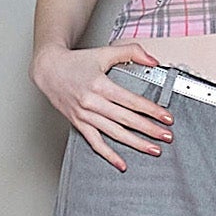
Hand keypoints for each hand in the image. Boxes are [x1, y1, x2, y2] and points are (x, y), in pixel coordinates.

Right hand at [31, 44, 173, 169]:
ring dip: (136, 143)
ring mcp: (85, 115)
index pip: (131, 101)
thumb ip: (131, 52)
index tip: (166, 118)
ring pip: (114, 133)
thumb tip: (153, 60)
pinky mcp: (78, 123)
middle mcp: (92, 102)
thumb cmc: (75, 62)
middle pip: (126, 119)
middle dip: (149, 129)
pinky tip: (122, 164)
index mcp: (100, 85)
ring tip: (154, 149)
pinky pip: (95, 142)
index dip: (151, 110)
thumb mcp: (104, 52)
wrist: (48, 70)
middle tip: (167, 137)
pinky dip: (108, 155)